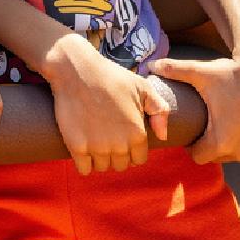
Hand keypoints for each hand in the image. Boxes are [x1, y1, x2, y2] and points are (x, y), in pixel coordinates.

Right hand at [44, 35, 169, 175]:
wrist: (76, 69)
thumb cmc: (110, 76)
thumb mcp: (142, 86)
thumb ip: (160, 110)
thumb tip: (163, 136)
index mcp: (137, 133)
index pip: (139, 159)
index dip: (132, 149)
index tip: (122, 136)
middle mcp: (119, 145)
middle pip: (121, 165)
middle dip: (116, 154)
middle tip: (107, 135)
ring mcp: (97, 147)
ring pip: (103, 168)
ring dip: (99, 157)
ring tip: (94, 138)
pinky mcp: (77, 147)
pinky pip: (84, 169)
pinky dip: (84, 162)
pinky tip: (83, 147)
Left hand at [148, 50, 239, 163]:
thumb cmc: (231, 74)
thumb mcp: (200, 73)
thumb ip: (173, 70)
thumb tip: (149, 66)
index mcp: (219, 142)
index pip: (198, 157)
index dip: (192, 145)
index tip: (193, 131)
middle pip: (218, 156)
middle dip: (211, 143)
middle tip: (209, 123)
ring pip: (238, 154)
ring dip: (232, 143)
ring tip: (227, 121)